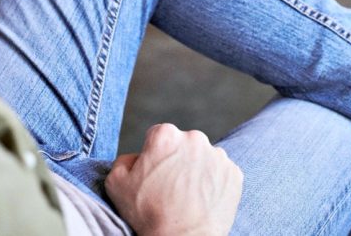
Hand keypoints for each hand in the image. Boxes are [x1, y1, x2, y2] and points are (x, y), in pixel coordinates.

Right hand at [104, 124, 242, 235]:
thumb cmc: (148, 214)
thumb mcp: (116, 184)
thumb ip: (124, 160)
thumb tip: (136, 157)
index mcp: (166, 135)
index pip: (158, 136)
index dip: (154, 155)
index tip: (154, 174)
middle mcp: (195, 138)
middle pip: (183, 144)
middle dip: (177, 160)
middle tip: (170, 187)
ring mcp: (218, 155)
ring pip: (204, 158)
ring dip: (197, 170)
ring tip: (187, 196)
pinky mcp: (234, 172)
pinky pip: (221, 173)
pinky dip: (213, 183)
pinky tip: (202, 200)